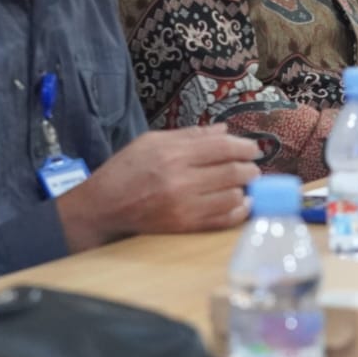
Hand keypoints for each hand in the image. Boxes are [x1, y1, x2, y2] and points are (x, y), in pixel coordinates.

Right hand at [56, 125, 258, 250]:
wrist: (104, 207)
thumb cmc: (126, 169)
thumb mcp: (152, 141)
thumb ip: (190, 135)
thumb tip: (224, 130)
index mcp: (173, 154)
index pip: (222, 147)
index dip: (244, 146)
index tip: (253, 148)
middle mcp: (181, 180)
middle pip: (232, 172)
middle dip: (250, 168)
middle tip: (253, 166)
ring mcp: (184, 206)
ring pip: (232, 196)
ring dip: (245, 189)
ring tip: (245, 184)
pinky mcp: (185, 227)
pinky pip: (223, 220)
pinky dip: (238, 211)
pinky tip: (240, 203)